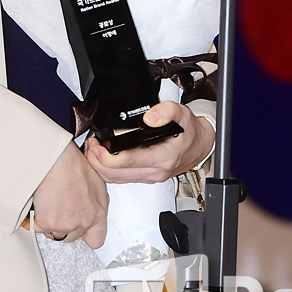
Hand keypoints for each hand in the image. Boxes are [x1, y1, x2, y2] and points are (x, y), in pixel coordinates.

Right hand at [32, 141, 108, 247]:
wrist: (55, 159)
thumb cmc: (73, 163)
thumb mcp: (96, 180)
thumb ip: (96, 200)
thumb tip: (92, 203)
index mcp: (98, 213)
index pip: (96, 240)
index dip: (87, 235)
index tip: (81, 230)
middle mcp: (83, 222)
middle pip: (72, 236)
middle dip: (65, 225)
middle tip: (60, 207)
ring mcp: (64, 225)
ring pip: (54, 232)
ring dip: (50, 222)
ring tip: (49, 202)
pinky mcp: (46, 223)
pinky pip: (38, 226)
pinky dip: (35, 217)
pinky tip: (38, 203)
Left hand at [84, 102, 214, 184]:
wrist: (201, 145)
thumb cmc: (190, 131)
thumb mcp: (182, 114)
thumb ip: (166, 111)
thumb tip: (149, 118)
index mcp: (162, 157)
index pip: (127, 162)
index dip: (106, 156)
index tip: (97, 144)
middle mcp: (155, 171)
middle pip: (116, 175)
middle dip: (97, 162)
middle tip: (90, 145)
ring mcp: (150, 176)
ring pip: (117, 180)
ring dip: (100, 167)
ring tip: (93, 149)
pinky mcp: (146, 177)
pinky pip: (122, 178)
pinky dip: (109, 170)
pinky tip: (104, 156)